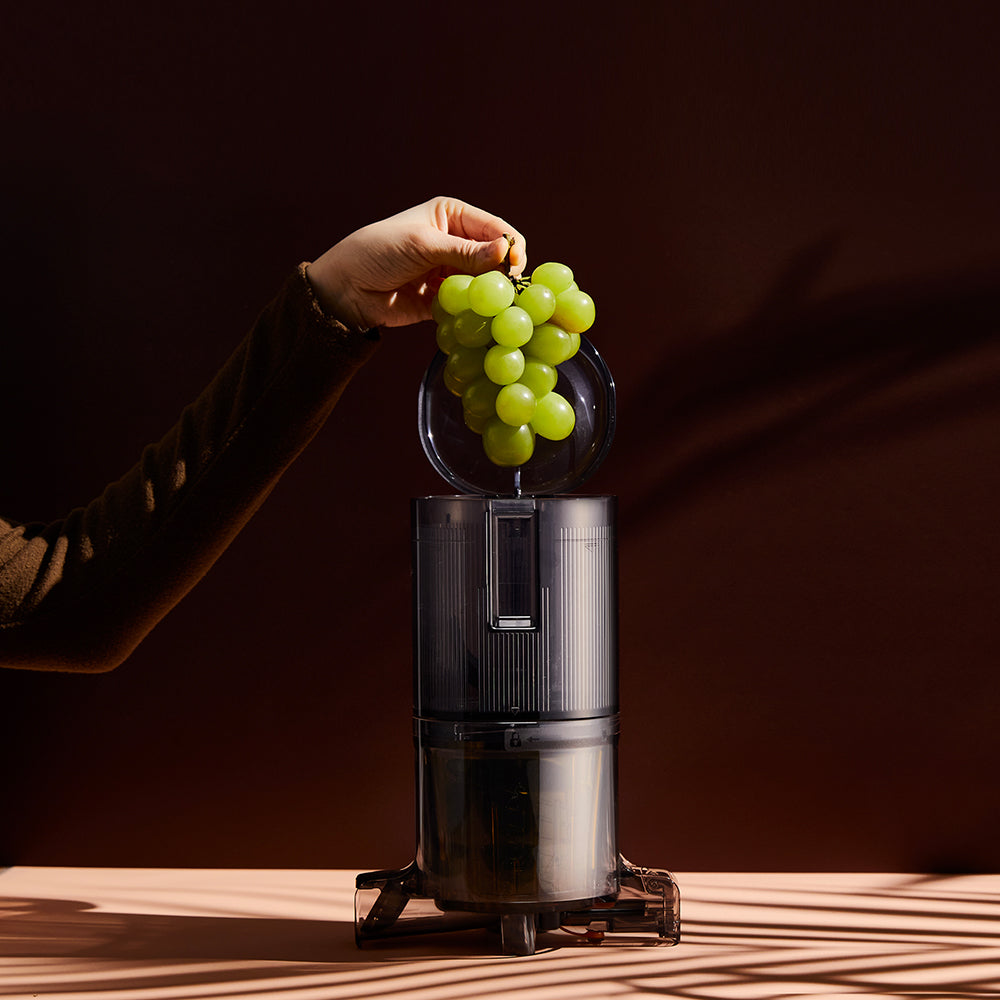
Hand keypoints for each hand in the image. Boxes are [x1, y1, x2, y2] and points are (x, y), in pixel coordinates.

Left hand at [306, 196, 526, 329]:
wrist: (345, 288)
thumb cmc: (378, 252)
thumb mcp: (423, 245)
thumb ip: (465, 252)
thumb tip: (506, 252)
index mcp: (453, 217)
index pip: (495, 228)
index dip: (510, 246)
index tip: (515, 267)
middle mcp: (456, 243)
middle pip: (495, 258)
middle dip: (502, 274)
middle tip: (506, 291)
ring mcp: (451, 272)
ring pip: (485, 284)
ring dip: (490, 295)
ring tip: (492, 306)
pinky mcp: (444, 300)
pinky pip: (469, 306)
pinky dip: (474, 311)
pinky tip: (475, 317)